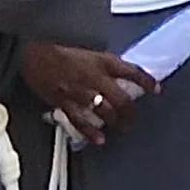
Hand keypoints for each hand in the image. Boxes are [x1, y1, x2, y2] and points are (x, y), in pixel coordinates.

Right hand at [23, 42, 156, 144]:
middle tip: (133, 117)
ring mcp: (79, 92)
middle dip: (130, 111)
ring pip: (104, 111)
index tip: (156, 89)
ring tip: (121, 127)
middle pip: (121, 98)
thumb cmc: (60, 51)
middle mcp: (94, 77)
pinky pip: (80, 120)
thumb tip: (122, 76)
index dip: (147, 81)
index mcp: (102, 61)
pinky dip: (91, 132)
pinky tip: (99, 139)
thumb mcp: (90, 52)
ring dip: (115, 121)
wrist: (33, 53)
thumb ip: (106, 65)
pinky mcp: (64, 102)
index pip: (132, 71)